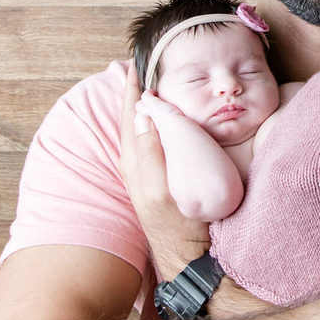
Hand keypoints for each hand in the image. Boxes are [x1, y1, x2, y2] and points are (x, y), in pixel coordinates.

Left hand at [119, 69, 209, 278]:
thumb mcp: (162, 190)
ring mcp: (146, 171)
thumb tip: (145, 115)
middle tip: (147, 65)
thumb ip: (152, 153)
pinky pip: (152, 139)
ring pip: (142, 128)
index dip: (135, 88)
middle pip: (134, 117)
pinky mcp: (158, 178)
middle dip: (138, 91)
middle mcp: (136, 163)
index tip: (139, 62)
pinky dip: (156, 122)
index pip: (132, 113)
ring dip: (147, 105)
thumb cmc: (178, 226)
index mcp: (135, 160)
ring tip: (154, 84)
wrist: (188, 257)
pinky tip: (166, 120)